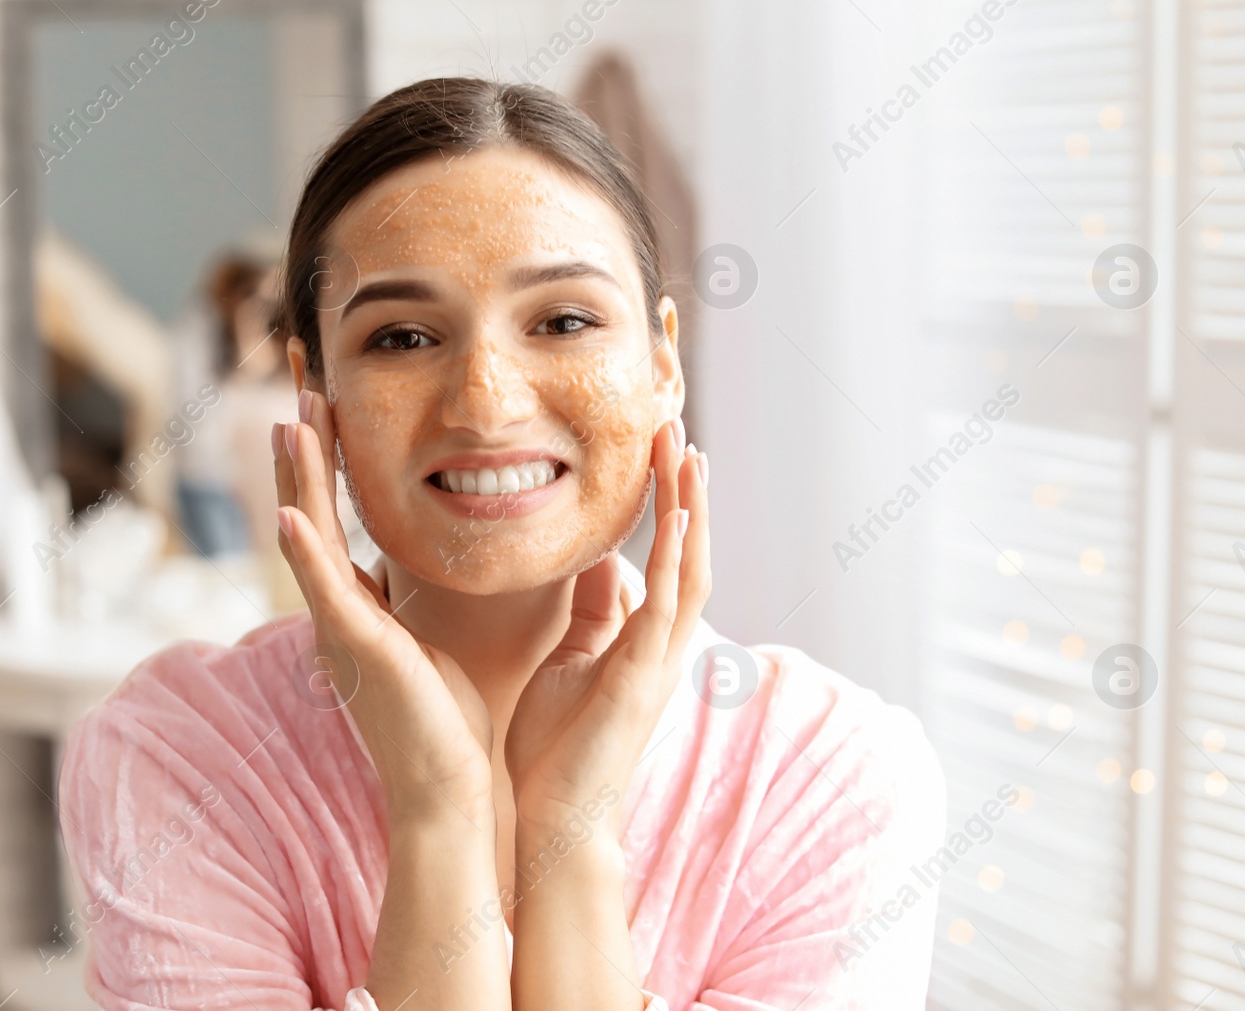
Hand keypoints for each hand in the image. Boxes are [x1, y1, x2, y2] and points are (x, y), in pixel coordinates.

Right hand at [274, 389, 494, 824]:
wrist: (449, 792)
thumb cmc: (449, 722)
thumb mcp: (430, 637)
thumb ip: (414, 596)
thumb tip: (434, 551)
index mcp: (356, 605)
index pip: (334, 512)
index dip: (327, 454)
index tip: (325, 396)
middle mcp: (337, 611)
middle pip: (311, 508)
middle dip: (306, 444)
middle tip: (300, 377)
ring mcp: (340, 630)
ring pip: (311, 538)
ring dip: (301, 478)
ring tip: (292, 420)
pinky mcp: (358, 653)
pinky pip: (327, 593)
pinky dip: (306, 552)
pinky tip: (291, 514)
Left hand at [503, 416, 710, 833]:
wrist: (553, 816)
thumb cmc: (555, 746)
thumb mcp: (569, 656)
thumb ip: (590, 608)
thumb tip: (594, 556)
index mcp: (640, 637)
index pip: (664, 555)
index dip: (665, 501)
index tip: (657, 447)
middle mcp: (661, 642)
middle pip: (688, 549)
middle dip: (684, 489)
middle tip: (678, 427)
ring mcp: (659, 658)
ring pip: (691, 566)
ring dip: (690, 507)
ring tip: (688, 450)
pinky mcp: (645, 674)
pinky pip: (669, 603)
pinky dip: (677, 554)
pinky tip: (677, 512)